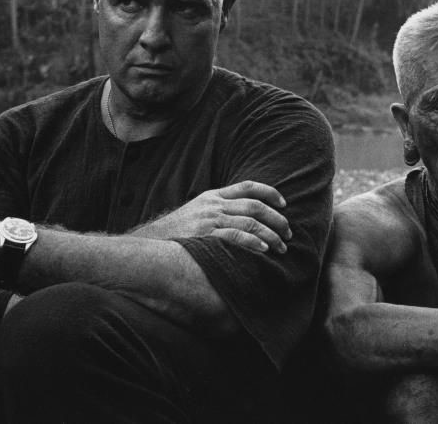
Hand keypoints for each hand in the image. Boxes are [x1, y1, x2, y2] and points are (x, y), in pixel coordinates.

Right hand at [131, 181, 290, 252]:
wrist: (149, 243)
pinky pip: (236, 237)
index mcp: (212, 196)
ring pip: (250, 222)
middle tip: (288, 232)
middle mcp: (213, 205)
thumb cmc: (175, 232)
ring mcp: (210, 220)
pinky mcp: (206, 236)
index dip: (269, 193)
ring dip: (271, 235)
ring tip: (282, 246)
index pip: (247, 187)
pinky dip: (253, 242)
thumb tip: (240, 218)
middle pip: (255, 206)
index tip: (284, 204)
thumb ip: (216, 210)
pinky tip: (264, 250)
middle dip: (276, 219)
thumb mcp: (195, 212)